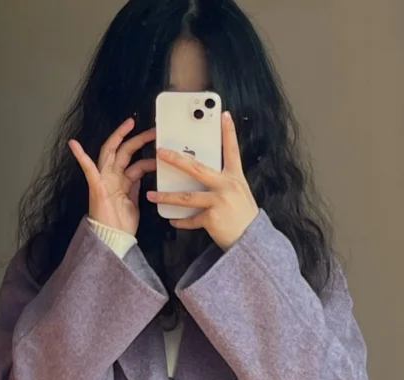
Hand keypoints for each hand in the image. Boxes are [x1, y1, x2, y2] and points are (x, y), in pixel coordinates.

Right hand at [69, 118, 156, 236]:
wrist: (113, 241)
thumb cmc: (122, 226)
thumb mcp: (134, 203)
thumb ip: (135, 188)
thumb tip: (141, 175)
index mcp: (123, 183)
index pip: (135, 162)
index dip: (146, 153)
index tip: (158, 144)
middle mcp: (113, 178)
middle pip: (125, 151)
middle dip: (138, 138)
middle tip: (153, 129)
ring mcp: (104, 180)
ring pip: (111, 152)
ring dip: (121, 136)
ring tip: (131, 123)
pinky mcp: (97, 187)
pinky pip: (88, 169)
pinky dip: (81, 157)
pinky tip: (74, 144)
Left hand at [147, 110, 258, 249]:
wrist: (251, 241)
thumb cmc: (244, 217)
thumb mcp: (240, 193)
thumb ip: (224, 182)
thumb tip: (203, 175)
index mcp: (235, 177)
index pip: (232, 150)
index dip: (229, 132)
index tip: (223, 114)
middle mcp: (227, 186)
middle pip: (197, 168)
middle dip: (177, 159)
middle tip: (160, 152)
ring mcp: (219, 202)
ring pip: (187, 197)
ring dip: (167, 196)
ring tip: (152, 195)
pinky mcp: (212, 218)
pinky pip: (191, 219)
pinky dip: (180, 221)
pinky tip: (172, 220)